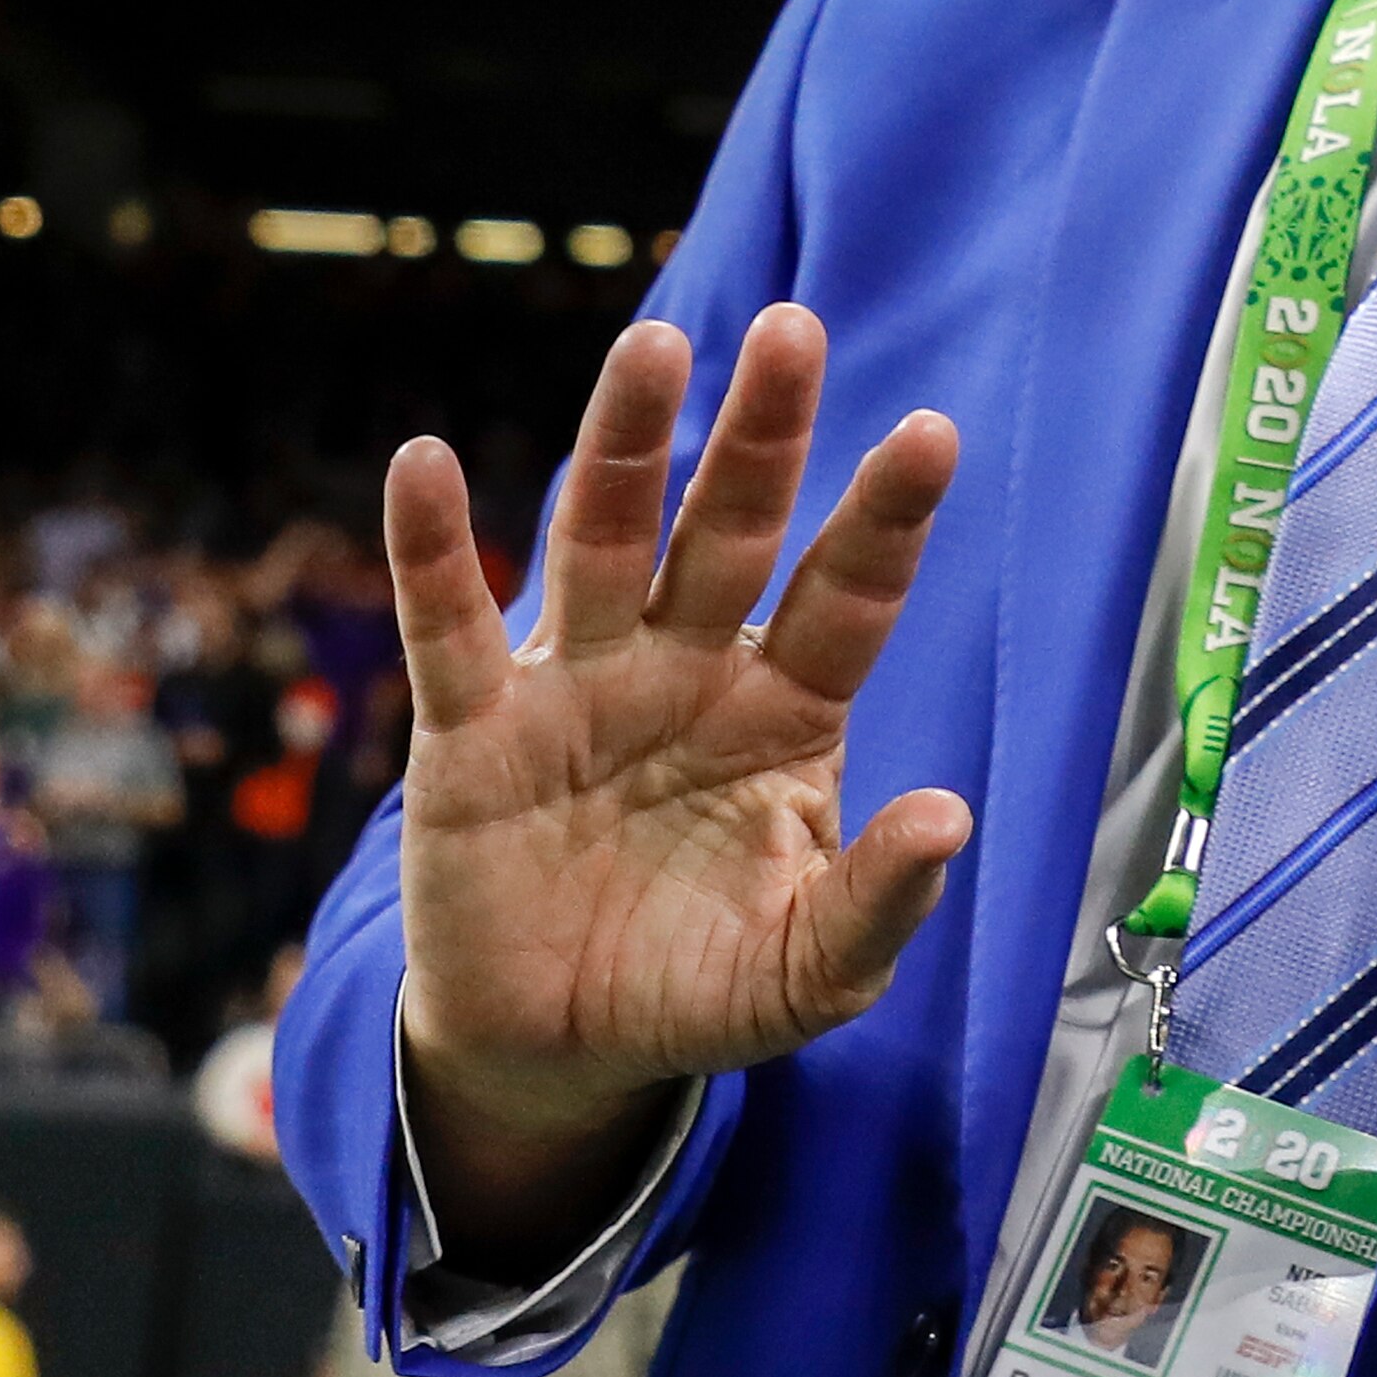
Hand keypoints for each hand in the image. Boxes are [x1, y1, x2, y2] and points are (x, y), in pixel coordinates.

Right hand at [381, 306, 966, 1263]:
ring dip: (625, 443)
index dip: (886, 516)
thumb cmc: (701, 985)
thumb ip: (876, 900)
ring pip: (603, 540)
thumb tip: (950, 819)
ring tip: (655, 342)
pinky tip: (426, 464)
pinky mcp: (472, 734)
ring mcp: (579, 687)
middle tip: (794, 328)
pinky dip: (433, 548)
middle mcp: (689, 669)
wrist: (558, 1048)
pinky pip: (451, 628)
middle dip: (761, 433)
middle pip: (731, 529)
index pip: (849, 594)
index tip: (932, 430)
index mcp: (787, 710)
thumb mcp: (807, 970)